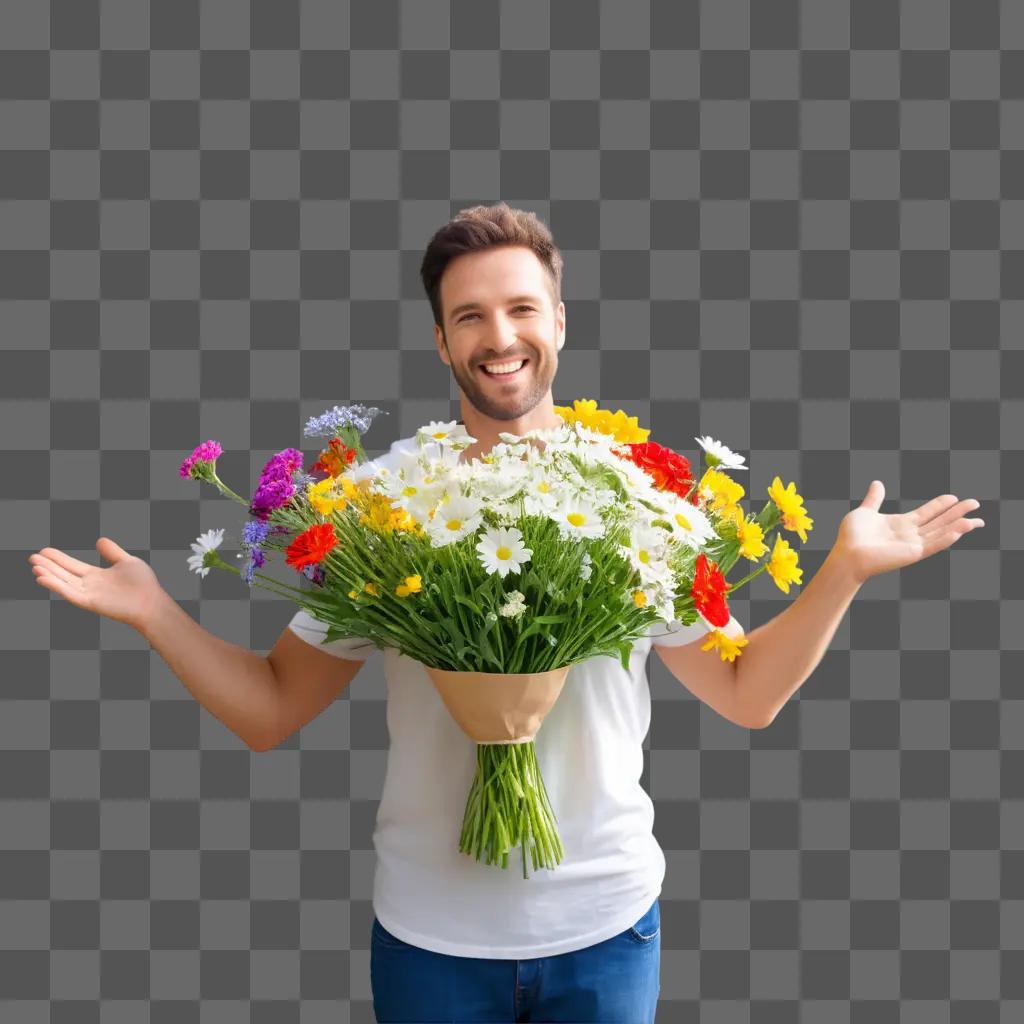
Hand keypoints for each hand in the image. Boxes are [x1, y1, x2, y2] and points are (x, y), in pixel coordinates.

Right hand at [28, 537, 166, 631]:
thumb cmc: (143, 584)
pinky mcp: (91, 603)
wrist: (152, 601)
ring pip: (64, 584)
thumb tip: (99, 540)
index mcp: (96, 576)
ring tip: (35, 566)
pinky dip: (57, 587)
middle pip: (64, 574)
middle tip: (32, 557)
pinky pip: (70, 594)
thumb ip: (112, 552)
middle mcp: (90, 586)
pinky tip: (44, 578)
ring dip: (49, 575)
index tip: (44, 551)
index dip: (58, 559)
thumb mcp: (126, 561)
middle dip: (48, 566)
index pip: (72, 566)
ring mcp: (90, 595)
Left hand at [834, 481, 984, 584]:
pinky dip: (946, 538)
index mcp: (901, 524)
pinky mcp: (911, 554)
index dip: (941, 505)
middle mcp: (910, 535)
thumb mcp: (865, 512)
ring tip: (977, 520)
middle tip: (976, 503)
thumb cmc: (851, 537)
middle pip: (939, 521)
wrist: (846, 554)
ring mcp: (912, 545)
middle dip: (958, 513)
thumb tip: (878, 483)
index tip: (954, 497)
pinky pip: (933, 545)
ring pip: (941, 533)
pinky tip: (959, 531)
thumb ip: (874, 499)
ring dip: (959, 526)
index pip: (927, 513)